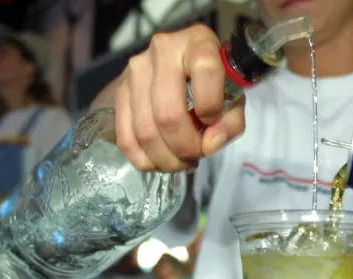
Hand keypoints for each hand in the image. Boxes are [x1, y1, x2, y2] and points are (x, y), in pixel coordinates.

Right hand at [115, 24, 245, 171]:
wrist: (183, 68)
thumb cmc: (214, 84)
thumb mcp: (234, 98)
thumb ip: (231, 122)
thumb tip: (209, 145)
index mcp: (198, 43)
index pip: (205, 70)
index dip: (211, 106)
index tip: (212, 121)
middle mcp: (162, 51)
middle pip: (168, 114)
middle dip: (185, 147)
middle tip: (196, 156)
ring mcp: (135, 71)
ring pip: (145, 131)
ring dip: (166, 158)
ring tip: (182, 162)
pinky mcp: (119, 91)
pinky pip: (126, 138)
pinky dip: (145, 160)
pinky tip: (161, 161)